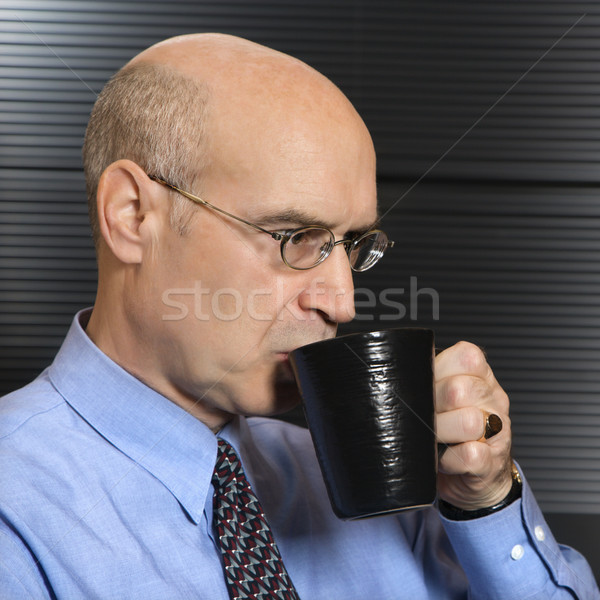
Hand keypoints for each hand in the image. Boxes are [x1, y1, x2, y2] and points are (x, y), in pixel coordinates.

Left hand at [435, 341, 512, 509]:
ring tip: (433, 437)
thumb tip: (399, 366)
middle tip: (424, 416)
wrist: (470, 475)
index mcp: (481, 375)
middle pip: (460, 390)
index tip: (426, 388)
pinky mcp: (492, 462)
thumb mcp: (440, 394)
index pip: (465, 357)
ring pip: (469, 422)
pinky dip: (450, 459)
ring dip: (441, 432)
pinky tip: (444, 458)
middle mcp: (494, 399)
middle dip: (432, 405)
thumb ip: (428, 377)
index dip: (437, 373)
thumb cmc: (447, 426)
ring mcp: (498, 431)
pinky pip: (471, 455)